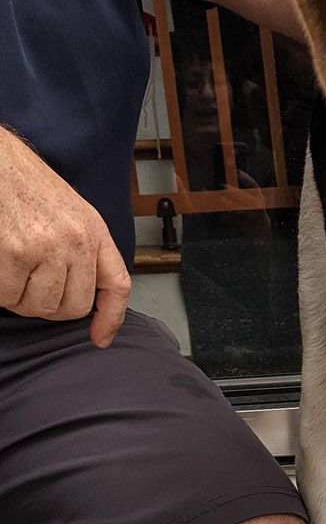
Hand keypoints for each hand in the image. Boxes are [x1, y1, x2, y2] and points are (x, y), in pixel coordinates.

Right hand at [0, 127, 130, 346]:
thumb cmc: (26, 185)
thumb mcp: (71, 212)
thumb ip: (82, 250)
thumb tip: (82, 294)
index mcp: (94, 231)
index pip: (117, 284)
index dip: (110, 318)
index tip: (100, 338)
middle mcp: (75, 241)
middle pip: (72, 307)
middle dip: (48, 305)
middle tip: (30, 283)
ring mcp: (45, 248)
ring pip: (38, 307)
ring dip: (20, 298)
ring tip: (12, 269)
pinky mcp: (13, 254)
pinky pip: (7, 297)